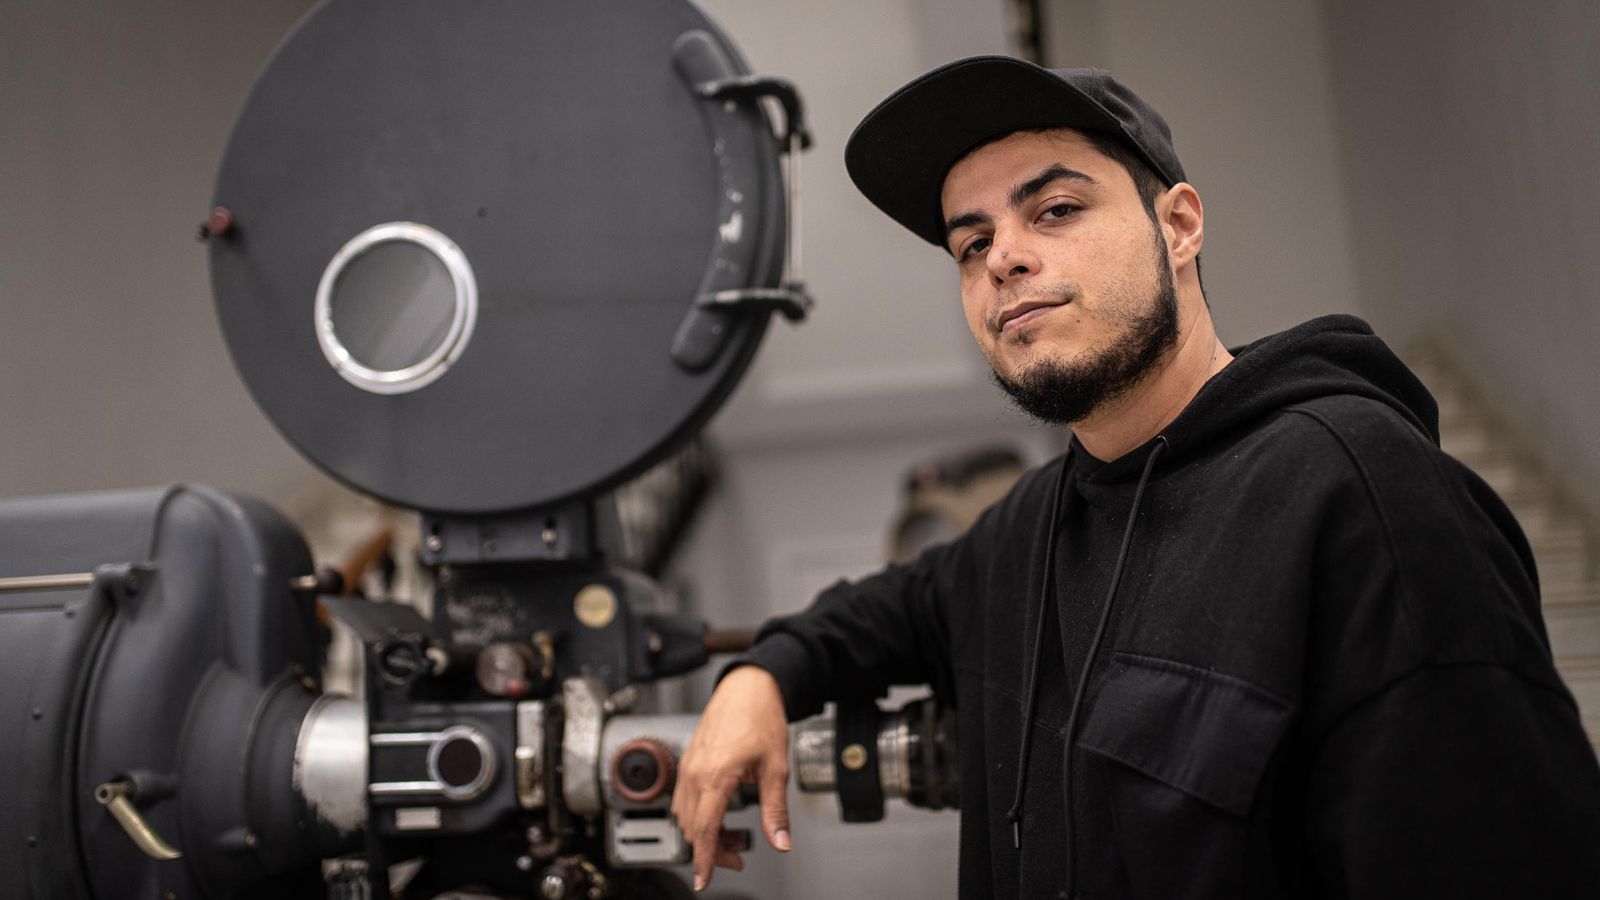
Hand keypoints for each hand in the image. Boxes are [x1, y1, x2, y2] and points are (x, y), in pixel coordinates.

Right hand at [672, 665, 791, 890]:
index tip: (702, 881)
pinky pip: (683, 798)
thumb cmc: (761, 717)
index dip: (705, 860)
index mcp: (715, 776)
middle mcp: (695, 773)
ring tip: (732, 836)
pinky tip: (718, 814)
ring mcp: (688, 766)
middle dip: (712, 849)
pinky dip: (697, 814)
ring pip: (685, 815)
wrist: (748, 686)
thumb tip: (780, 841)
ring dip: (704, 833)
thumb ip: (775, 810)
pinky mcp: (688, 760)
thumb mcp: (776, 768)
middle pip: (693, 827)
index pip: (704, 831)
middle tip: (737, 857)